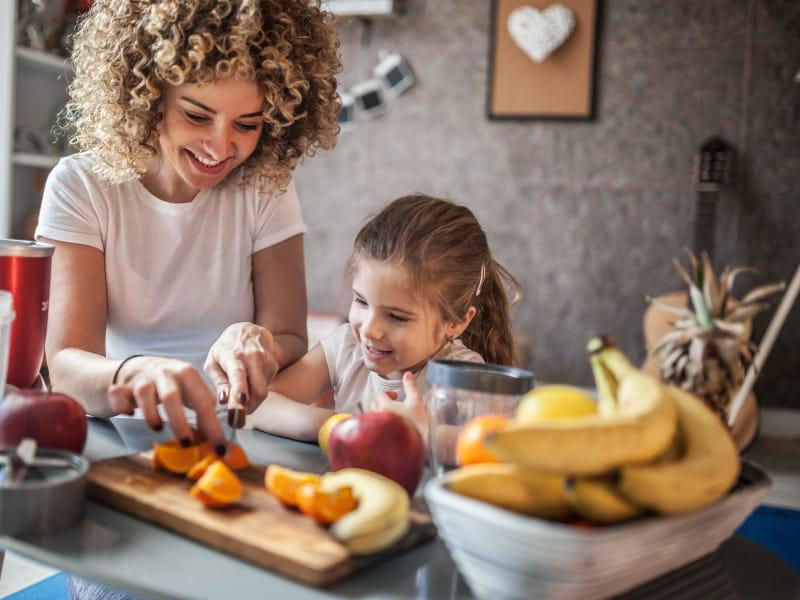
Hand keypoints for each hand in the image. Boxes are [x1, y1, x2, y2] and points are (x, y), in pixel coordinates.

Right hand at [107, 356, 224, 446]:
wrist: (130, 368)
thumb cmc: (165, 383)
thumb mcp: (188, 387)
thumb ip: (202, 404)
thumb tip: (214, 435)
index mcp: (187, 374)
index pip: (203, 401)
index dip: (212, 427)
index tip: (219, 448)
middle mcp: (165, 373)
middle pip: (173, 397)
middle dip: (180, 424)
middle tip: (186, 443)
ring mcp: (142, 378)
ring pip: (145, 396)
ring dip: (151, 417)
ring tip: (157, 427)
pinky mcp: (120, 385)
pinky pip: (120, 398)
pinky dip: (124, 408)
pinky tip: (129, 412)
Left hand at [204, 322, 279, 413]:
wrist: (248, 331)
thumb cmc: (226, 349)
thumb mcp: (213, 361)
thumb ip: (218, 381)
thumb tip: (223, 400)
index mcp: (233, 356)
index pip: (238, 373)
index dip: (240, 388)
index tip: (241, 400)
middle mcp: (252, 357)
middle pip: (258, 389)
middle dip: (250, 406)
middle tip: (240, 412)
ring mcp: (265, 361)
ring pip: (263, 391)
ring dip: (253, 399)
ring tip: (242, 392)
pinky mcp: (273, 365)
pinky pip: (267, 386)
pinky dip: (258, 389)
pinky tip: (251, 380)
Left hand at [370, 372, 428, 448]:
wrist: (422, 439)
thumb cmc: (419, 421)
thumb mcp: (416, 400)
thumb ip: (410, 386)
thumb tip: (407, 374)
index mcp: (386, 406)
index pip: (381, 394)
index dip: (389, 393)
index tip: (396, 396)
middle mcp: (379, 415)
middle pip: (374, 403)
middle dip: (382, 401)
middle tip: (393, 403)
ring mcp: (378, 426)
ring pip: (372, 414)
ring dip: (379, 411)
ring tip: (391, 413)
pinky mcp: (379, 435)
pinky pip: (373, 425)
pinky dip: (378, 422)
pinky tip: (388, 424)